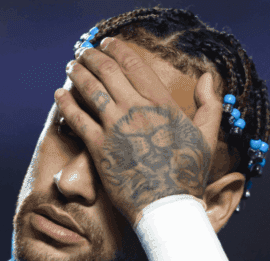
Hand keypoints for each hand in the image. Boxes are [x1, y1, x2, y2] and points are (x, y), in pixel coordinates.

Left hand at [54, 37, 222, 224]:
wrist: (167, 207)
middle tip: (85, 52)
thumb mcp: (207, 136)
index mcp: (162, 104)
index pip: (135, 64)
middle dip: (93, 56)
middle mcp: (137, 110)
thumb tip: (207, 76)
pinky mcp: (99, 147)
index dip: (118, 49)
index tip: (109, 43)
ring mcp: (116, 127)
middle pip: (108, 70)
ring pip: (90, 89)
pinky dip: (66, 102)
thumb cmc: (188, 174)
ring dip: (77, 72)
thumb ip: (210, 103)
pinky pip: (77, 117)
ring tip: (71, 65)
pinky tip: (60, 94)